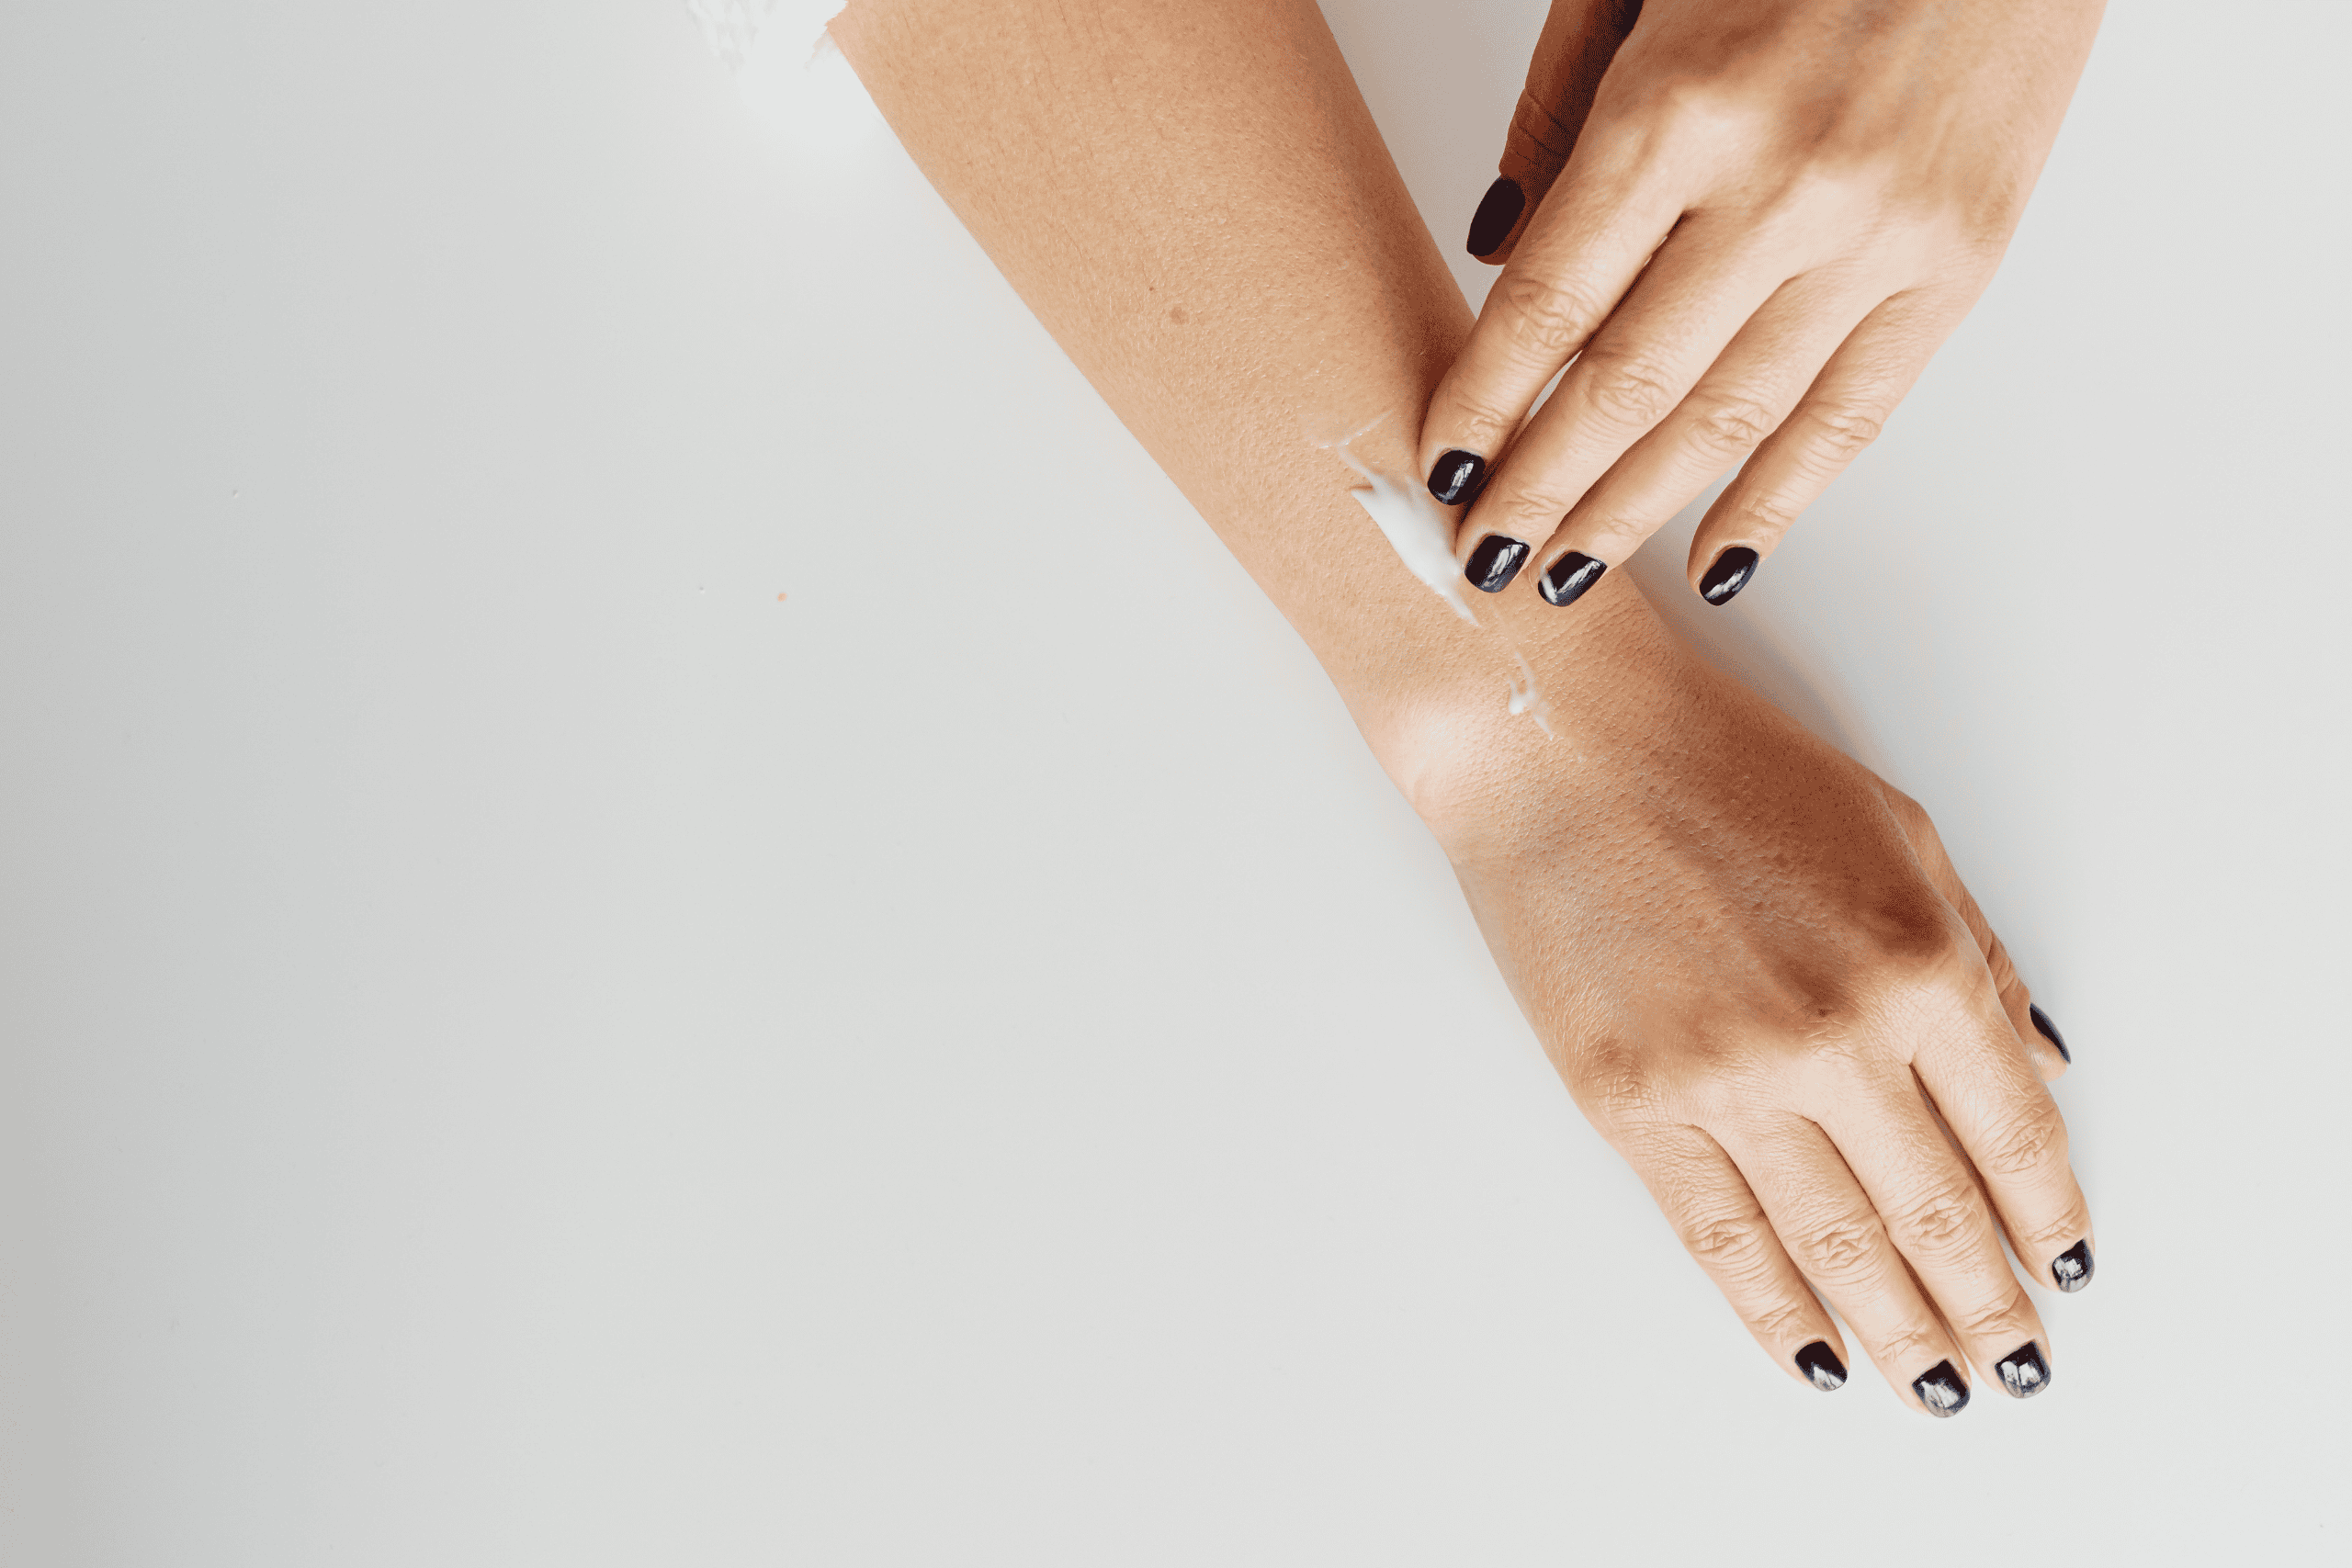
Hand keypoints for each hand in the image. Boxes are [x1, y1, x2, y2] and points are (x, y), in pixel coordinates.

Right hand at [1407, 580, 2091, 1412]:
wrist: (1562, 747)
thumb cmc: (1724, 767)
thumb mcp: (1898, 834)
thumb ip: (1976, 959)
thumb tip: (2032, 1072)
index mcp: (1919, 961)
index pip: (2014, 1134)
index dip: (2046, 1217)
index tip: (2061, 1267)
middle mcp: (1834, 1035)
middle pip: (1938, 1212)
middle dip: (1987, 1304)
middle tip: (2016, 1364)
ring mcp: (1727, 1078)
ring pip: (1837, 1246)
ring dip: (1899, 1331)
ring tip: (1938, 1386)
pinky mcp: (1632, 1104)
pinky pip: (1719, 1236)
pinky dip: (1772, 1310)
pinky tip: (1812, 1352)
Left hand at [1419, 0, 2104, 608]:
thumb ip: (1557, 114)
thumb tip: (1492, 249)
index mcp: (1683, 105)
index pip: (1551, 302)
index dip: (1484, 403)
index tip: (1439, 471)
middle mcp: (1783, 186)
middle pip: (1628, 385)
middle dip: (1540, 489)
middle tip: (1483, 560)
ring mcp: (1880, 237)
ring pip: (1732, 420)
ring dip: (1636, 512)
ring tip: (1568, 575)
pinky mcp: (1960, 266)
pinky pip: (1853, 417)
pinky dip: (1778, 502)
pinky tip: (1713, 560)